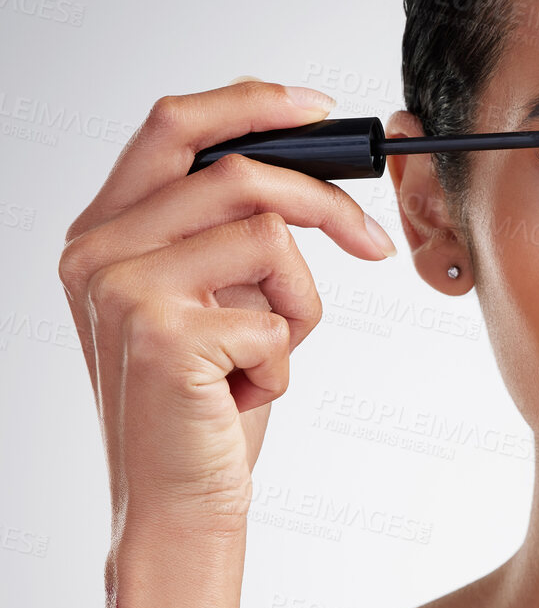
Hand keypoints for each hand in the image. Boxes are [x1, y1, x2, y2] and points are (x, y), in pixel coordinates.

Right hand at [57, 79, 397, 536]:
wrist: (178, 503)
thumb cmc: (206, 404)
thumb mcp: (213, 299)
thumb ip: (228, 231)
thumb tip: (306, 169)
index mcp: (103, 232)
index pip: (173, 126)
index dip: (252, 104)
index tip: (320, 110)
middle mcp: (97, 251)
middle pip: (239, 172)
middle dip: (325, 205)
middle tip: (372, 243)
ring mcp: (122, 290)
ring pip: (270, 239)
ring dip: (299, 306)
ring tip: (265, 357)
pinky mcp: (162, 334)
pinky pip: (277, 314)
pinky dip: (286, 361)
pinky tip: (244, 396)